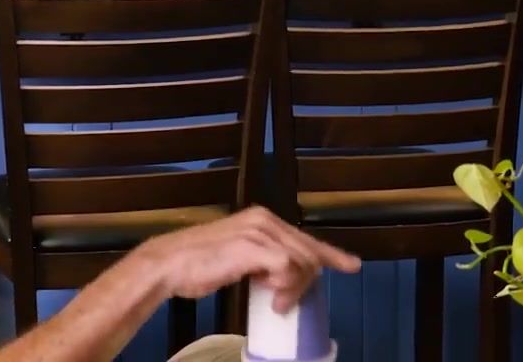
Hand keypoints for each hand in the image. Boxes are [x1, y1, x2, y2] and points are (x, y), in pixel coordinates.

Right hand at [136, 206, 360, 312]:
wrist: (170, 263)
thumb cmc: (200, 264)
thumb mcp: (240, 258)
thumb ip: (264, 260)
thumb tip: (285, 277)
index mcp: (262, 219)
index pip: (305, 238)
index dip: (331, 253)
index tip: (351, 265)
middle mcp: (264, 219)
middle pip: (308, 253)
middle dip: (305, 283)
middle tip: (283, 304)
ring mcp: (259, 231)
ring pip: (301, 262)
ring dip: (293, 289)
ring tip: (274, 303)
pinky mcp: (253, 246)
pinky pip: (287, 268)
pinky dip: (284, 286)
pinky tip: (269, 296)